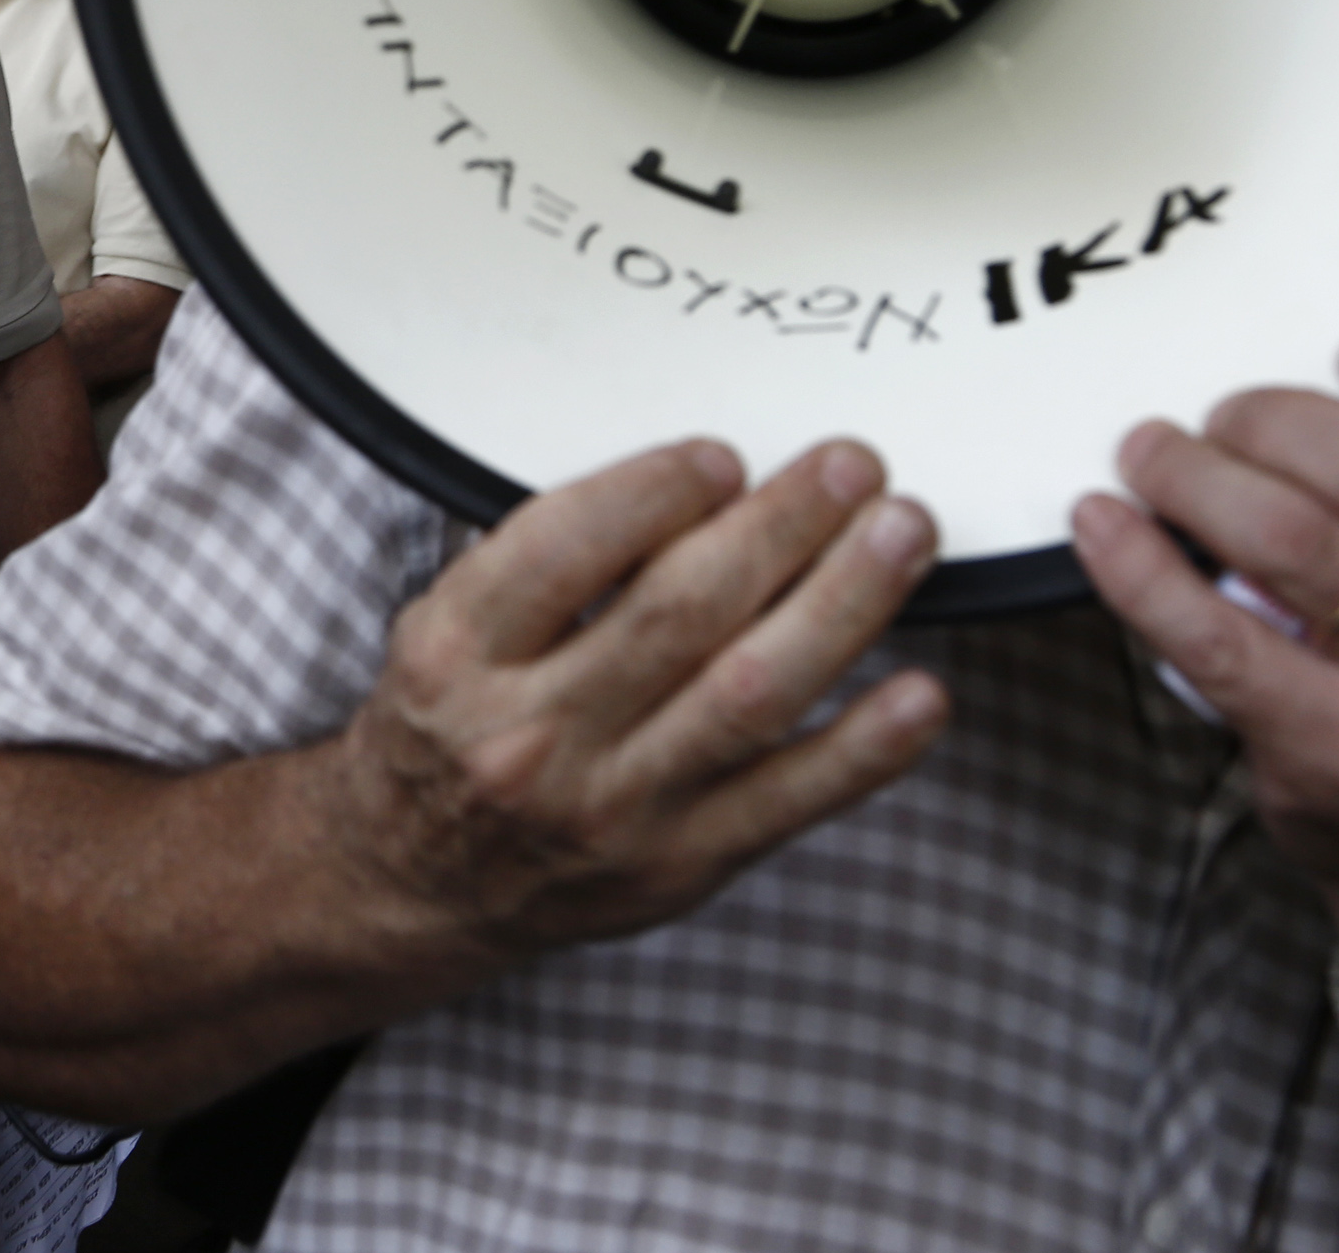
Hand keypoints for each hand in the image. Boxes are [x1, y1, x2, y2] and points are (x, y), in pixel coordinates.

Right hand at [331, 439, 946, 960]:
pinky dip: (865, 748)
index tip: (723, 457)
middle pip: (677, 613)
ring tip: (898, 536)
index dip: (655, 491)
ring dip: (840, 606)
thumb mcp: (450, 629)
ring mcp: (612, 808)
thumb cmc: (450, 727)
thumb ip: (547, 564)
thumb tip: (698, 487)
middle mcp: (531, 735)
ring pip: (748, 695)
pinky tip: (919, 693)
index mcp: (458, 656)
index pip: (562, 550)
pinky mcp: (680, 865)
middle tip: (848, 468)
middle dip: (779, 526)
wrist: (418, 881)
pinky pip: (789, 801)